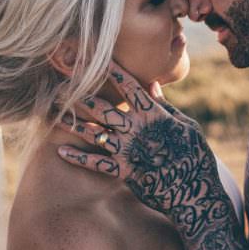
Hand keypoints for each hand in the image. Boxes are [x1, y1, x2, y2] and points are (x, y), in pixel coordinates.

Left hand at [58, 61, 224, 221]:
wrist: (194, 190)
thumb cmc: (194, 155)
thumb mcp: (185, 125)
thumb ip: (165, 105)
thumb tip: (152, 85)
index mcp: (153, 114)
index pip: (128, 86)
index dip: (112, 71)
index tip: (95, 58)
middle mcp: (136, 129)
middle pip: (103, 108)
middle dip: (81, 96)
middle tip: (61, 86)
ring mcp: (128, 150)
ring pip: (94, 132)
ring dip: (72, 123)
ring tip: (54, 113)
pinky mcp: (123, 171)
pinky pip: (96, 163)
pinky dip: (77, 157)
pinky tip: (60, 150)